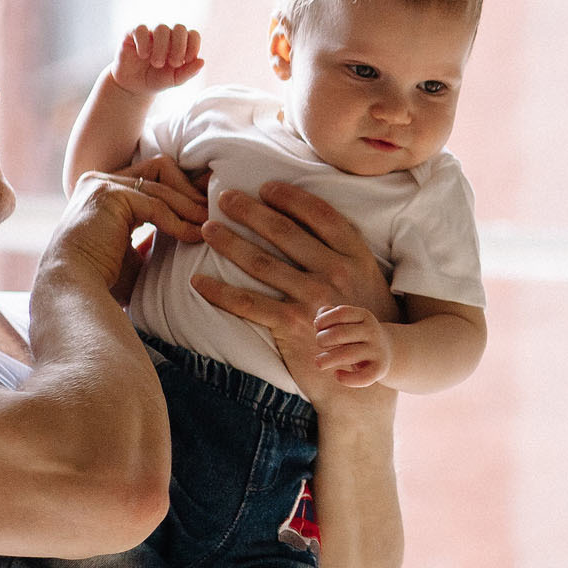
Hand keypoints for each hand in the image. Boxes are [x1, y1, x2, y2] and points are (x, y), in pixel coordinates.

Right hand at [45, 158, 208, 293]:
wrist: (72, 292)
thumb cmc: (101, 281)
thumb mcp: (134, 253)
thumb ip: (154, 237)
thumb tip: (189, 229)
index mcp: (104, 192)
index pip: (153, 176)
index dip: (183, 189)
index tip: (208, 205)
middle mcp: (100, 181)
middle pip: (160, 169)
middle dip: (191, 189)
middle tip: (215, 208)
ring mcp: (102, 184)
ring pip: (162, 184)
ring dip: (189, 206)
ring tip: (209, 226)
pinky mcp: (109, 195)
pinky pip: (156, 204)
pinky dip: (178, 221)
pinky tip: (192, 236)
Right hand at [111, 24, 203, 95]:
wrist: (133, 85)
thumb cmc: (157, 80)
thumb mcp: (175, 80)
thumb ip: (189, 72)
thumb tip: (202, 61)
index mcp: (180, 43)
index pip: (193, 35)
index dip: (193, 46)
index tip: (187, 61)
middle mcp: (167, 35)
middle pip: (179, 28)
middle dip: (179, 46)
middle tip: (174, 63)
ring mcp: (150, 32)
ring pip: (161, 27)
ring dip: (162, 47)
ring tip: (157, 63)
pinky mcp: (133, 33)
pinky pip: (141, 28)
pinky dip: (144, 42)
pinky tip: (143, 55)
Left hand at [191, 181, 398, 408]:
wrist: (368, 380)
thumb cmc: (365, 329)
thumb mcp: (369, 283)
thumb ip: (345, 257)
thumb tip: (310, 228)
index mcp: (356, 257)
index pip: (319, 215)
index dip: (290, 197)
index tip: (267, 187)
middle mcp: (335, 272)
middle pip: (284, 231)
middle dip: (249, 210)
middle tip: (224, 197)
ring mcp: (313, 298)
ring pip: (260, 261)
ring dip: (229, 242)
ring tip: (207, 228)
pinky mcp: (292, 325)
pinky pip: (246, 303)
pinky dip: (218, 292)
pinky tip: (198, 281)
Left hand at [311, 305, 394, 387]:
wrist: (385, 351)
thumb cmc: (355, 335)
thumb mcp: (345, 321)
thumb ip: (327, 316)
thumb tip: (318, 321)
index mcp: (364, 316)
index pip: (341, 313)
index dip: (323, 320)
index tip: (318, 327)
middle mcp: (372, 331)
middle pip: (340, 334)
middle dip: (321, 339)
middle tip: (321, 344)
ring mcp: (377, 351)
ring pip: (347, 355)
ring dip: (326, 359)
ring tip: (319, 362)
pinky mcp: (379, 369)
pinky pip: (363, 377)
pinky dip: (346, 379)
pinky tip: (337, 374)